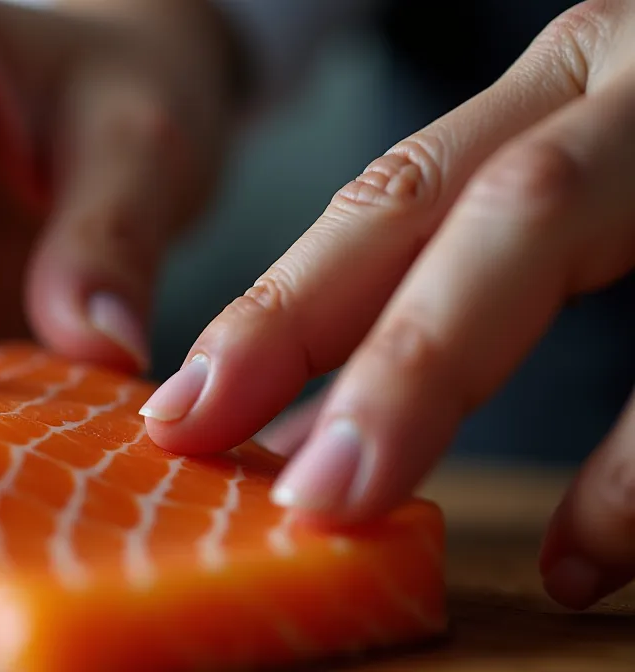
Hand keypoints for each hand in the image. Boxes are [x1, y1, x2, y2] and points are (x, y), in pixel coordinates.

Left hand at [142, 0, 634, 610]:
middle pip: (464, 203)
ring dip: (440, 375)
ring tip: (345, 503)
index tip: (177, 411)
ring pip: (550, 233)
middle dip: (332, 333)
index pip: (388, 197)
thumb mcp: (591, 180)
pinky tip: (589, 564)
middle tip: (225, 459)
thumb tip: (329, 417)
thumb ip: (475, 268)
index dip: (277, 305)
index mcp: (570, 85)